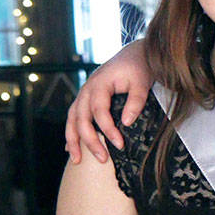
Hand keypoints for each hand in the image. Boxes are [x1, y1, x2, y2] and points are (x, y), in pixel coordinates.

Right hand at [65, 42, 152, 163]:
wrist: (134, 53)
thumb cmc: (139, 67)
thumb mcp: (142, 82)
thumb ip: (136, 101)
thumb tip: (126, 123)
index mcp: (99, 84)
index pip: (99, 111)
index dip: (108, 130)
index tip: (120, 145)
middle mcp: (87, 89)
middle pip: (81, 118)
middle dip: (89, 141)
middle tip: (102, 159)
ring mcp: (84, 93)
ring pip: (72, 119)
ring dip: (73, 140)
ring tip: (77, 160)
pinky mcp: (86, 98)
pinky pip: (74, 117)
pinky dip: (72, 132)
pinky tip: (72, 148)